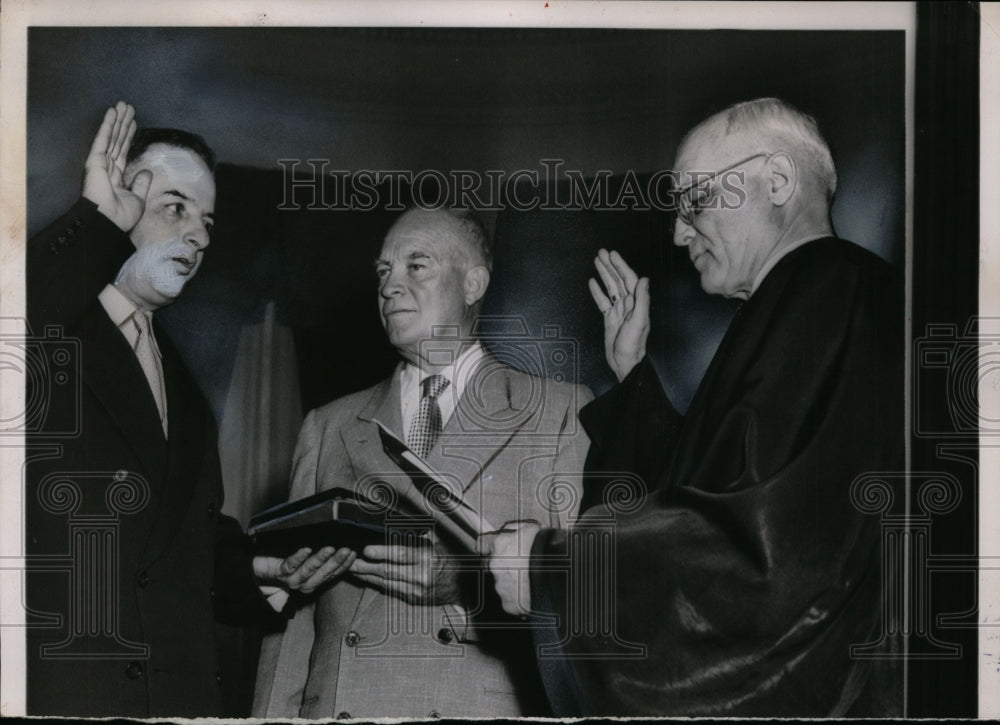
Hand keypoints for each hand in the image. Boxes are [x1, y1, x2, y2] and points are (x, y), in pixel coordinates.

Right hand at [82, 101, 151, 231]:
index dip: (128, 136)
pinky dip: (107, 125)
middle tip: (129, 107)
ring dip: (117, 119)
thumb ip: (141, 184)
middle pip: (117, 140)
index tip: (134, 123)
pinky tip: (112, 112)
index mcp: (116, 176)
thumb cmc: (121, 216)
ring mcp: (100, 162)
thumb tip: (147, 171)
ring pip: (112, 136)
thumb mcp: (138, 199)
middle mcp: (108, 167)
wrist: (108, 222)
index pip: (123, 151)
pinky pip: (103, 139)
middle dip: (123, 123)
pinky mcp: (95, 160)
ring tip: (123, 104)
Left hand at [253, 546, 355, 594]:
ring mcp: (289, 579)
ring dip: (321, 560)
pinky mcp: (277, 572)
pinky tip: (307, 549)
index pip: (331, 574)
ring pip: (309, 571)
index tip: (354, 553)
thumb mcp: (300, 559)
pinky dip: (298, 557)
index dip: (343, 565)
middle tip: (348, 550)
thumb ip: (315, 555)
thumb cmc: (278, 562)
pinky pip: (290, 566)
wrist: (251, 572)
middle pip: (323, 574)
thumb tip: (333, 539)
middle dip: (337, 562)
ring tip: (331, 548)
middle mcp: (302, 583)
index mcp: (310, 581)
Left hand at [349, 540, 460, 605]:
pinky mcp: (413, 599)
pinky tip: (367, 578)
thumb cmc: (450, 559)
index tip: (367, 550)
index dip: (382, 552)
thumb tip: (399, 522)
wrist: (464, 586)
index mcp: (428, 558)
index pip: (401, 554)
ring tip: (353, 570)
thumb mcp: (439, 542)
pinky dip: (378, 584)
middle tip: (351, 562)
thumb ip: (420, 533)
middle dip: (367, 567)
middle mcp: (421, 576)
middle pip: (389, 571)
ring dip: (368, 576)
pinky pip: (391, 590)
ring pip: (387, 583)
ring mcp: (417, 591)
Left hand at [486, 521, 540, 616]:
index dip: (491, 546)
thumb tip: (509, 530)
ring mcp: (500, 586)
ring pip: (502, 583)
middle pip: (493, 565)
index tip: (498, 548)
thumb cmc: (547, 549)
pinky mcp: (509, 604)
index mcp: (499, 545)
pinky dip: (518, 598)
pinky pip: (510, 601)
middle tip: (521, 565)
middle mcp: (495, 566)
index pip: (482, 543)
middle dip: (504, 565)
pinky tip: (530, 593)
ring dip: (512, 582)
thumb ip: (515, 528)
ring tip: (529, 580)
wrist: (557, 574)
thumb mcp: (531, 527)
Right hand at [588, 249, 649, 381]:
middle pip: (618, 280)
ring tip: (596, 261)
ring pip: (610, 287)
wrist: (624, 363)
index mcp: (636, 303)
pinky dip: (597, 291)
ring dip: (604, 274)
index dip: (620, 266)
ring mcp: (618, 310)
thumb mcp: (639, 322)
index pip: (628, 279)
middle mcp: (628, 304)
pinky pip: (603, 301)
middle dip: (610, 265)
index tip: (612, 254)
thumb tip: (644, 279)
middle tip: (601, 252)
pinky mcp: (609, 318)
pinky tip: (592, 282)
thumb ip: (642, 300)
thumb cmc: (633, 345)